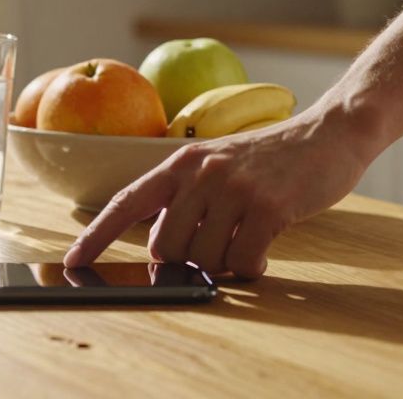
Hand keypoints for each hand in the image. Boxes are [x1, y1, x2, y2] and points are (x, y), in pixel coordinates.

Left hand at [62, 109, 370, 277]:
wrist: (328, 134)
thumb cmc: (269, 161)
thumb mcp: (215, 168)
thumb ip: (186, 201)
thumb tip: (163, 251)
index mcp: (178, 164)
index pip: (125, 202)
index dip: (97, 235)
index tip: (74, 260)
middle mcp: (198, 173)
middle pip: (166, 246)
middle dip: (187, 260)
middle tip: (217, 245)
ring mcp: (232, 188)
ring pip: (204, 259)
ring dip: (224, 265)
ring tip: (245, 241)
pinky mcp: (267, 205)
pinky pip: (242, 261)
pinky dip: (251, 268)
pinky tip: (263, 253)